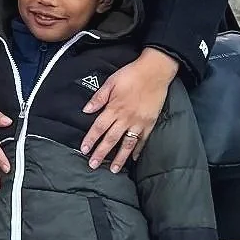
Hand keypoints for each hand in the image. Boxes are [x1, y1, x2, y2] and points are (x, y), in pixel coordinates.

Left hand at [81, 50, 177, 173]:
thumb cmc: (132, 74)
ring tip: (113, 169)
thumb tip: (86, 110)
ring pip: (127, 143)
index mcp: (114, 108)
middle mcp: (126, 118)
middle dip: (101, 153)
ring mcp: (139, 122)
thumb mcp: (111, 82)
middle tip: (93, 165)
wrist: (155, 71)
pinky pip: (143, 140)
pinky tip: (133, 158)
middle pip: (111, 139)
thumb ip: (98, 97)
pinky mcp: (150, 122)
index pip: (99, 127)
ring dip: (120, 157)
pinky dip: (138, 149)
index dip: (91, 139)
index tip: (84, 149)